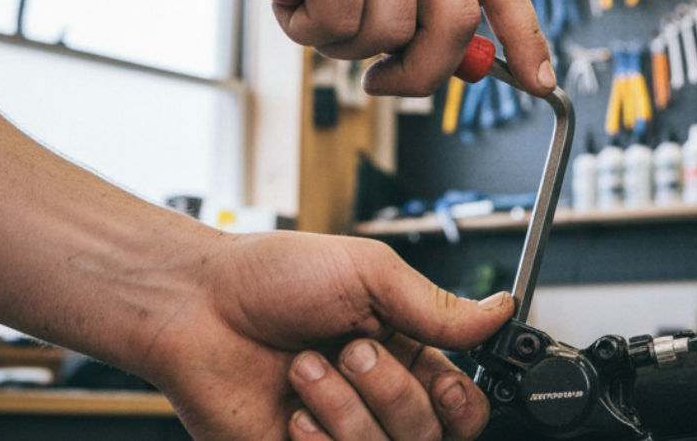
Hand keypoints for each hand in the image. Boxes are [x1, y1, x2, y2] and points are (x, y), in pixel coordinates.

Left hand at [139, 230, 513, 440]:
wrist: (195, 308)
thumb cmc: (271, 277)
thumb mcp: (367, 273)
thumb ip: (437, 305)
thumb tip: (501, 311)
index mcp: (404, 352)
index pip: (462, 405)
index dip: (460, 402)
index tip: (443, 380)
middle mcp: (376, 399)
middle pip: (430, 433)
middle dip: (390, 391)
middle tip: (350, 349)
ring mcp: (340, 433)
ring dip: (346, 410)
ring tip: (305, 368)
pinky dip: (318, 438)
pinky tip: (292, 409)